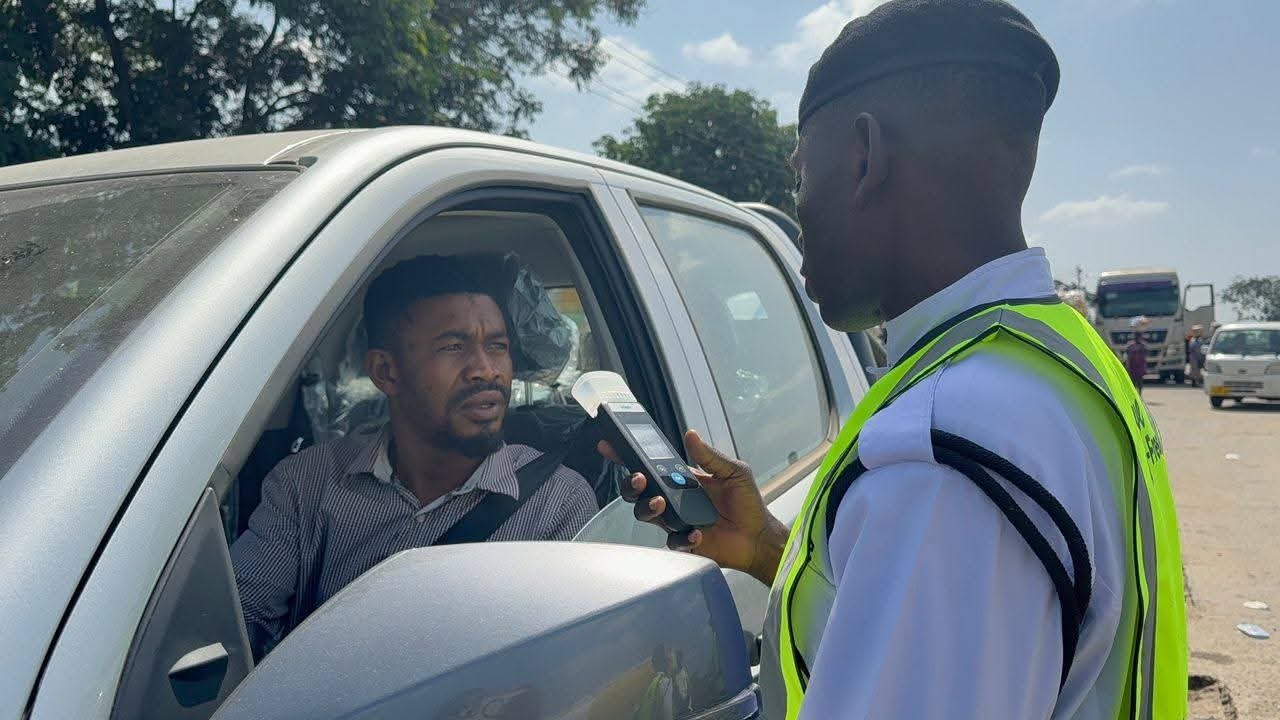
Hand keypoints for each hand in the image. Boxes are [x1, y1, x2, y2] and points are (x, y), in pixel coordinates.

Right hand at [598, 429, 788, 585]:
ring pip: (645, 514)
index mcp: (681, 479)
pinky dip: (681, 537)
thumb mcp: (734, 472)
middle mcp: (673, 499)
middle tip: (640, 478)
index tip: (611, 444)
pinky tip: (696, 533)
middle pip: (638, 491)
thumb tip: (691, 434)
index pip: (650, 465)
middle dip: (631, 483)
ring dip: (648, 507)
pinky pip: (671, 541)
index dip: (627, 455)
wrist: (758, 536)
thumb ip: (711, 457)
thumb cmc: (747, 503)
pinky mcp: (684, 542)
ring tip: (661, 502)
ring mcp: (676, 520)